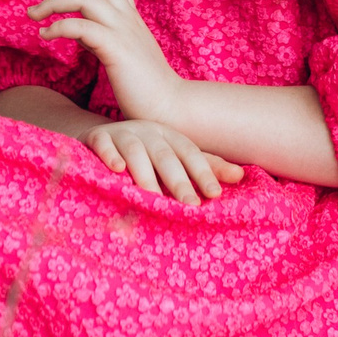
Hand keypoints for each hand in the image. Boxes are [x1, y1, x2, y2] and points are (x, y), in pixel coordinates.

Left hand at [28, 0, 186, 134]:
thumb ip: (102, 35)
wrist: (169, 106)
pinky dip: (58, 27)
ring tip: (33, 13)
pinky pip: (81, 27)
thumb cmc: (143, 83)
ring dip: (53, 1)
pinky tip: (45, 36)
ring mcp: (123, 31)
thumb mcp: (122, 51)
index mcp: (130, 15)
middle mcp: (127, 16)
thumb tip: (78, 30)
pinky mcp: (116, 50)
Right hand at [82, 115, 242, 203]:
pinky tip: (116, 168)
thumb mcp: (173, 157)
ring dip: (145, 174)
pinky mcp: (96, 137)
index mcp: (170, 136)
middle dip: (178, 180)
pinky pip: (103, 143)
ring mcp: (122, 133)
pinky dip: (110, 155)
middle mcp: (148, 131)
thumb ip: (204, 166)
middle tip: (189, 205)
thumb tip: (241, 176)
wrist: (99, 137)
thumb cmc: (144, 153)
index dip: (203, 172)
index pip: (191, 154)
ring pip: (136, 151)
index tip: (215, 195)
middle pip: (166, 155)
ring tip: (153, 197)